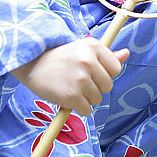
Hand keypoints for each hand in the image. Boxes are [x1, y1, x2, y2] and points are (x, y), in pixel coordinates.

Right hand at [11, 38, 128, 116]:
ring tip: (70, 86)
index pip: (116, 68)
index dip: (105, 73)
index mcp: (94, 46)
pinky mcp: (71, 95)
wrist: (30, 62)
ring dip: (86, 98)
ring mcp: (80, 78)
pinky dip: (78, 108)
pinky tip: (67, 96)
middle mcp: (89, 61)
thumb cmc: (59, 56)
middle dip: (96, 87)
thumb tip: (126, 54)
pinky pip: (87, 110)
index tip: (91, 72)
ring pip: (97, 99)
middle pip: (108, 86)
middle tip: (78, 80)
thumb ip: (106, 55)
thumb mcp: (83, 49)